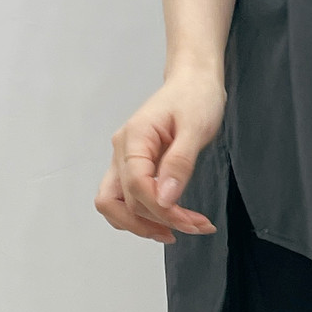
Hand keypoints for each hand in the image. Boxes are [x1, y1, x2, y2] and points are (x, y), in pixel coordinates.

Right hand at [94, 69, 225, 243]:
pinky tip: (171, 220)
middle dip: (157, 221)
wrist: (193, 82)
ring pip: (116, 205)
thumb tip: (165, 198)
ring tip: (180, 230)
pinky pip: (128, 199)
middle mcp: (122, 152)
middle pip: (120, 202)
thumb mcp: (195, 128)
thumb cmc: (195, 97)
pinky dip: (146, 216)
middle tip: (192, 226)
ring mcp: (124, 161)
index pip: (135, 185)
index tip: (188, 219)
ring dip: (144, 225)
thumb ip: (179, 163)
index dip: (159, 209)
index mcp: (134, 138)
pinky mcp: (135, 167)